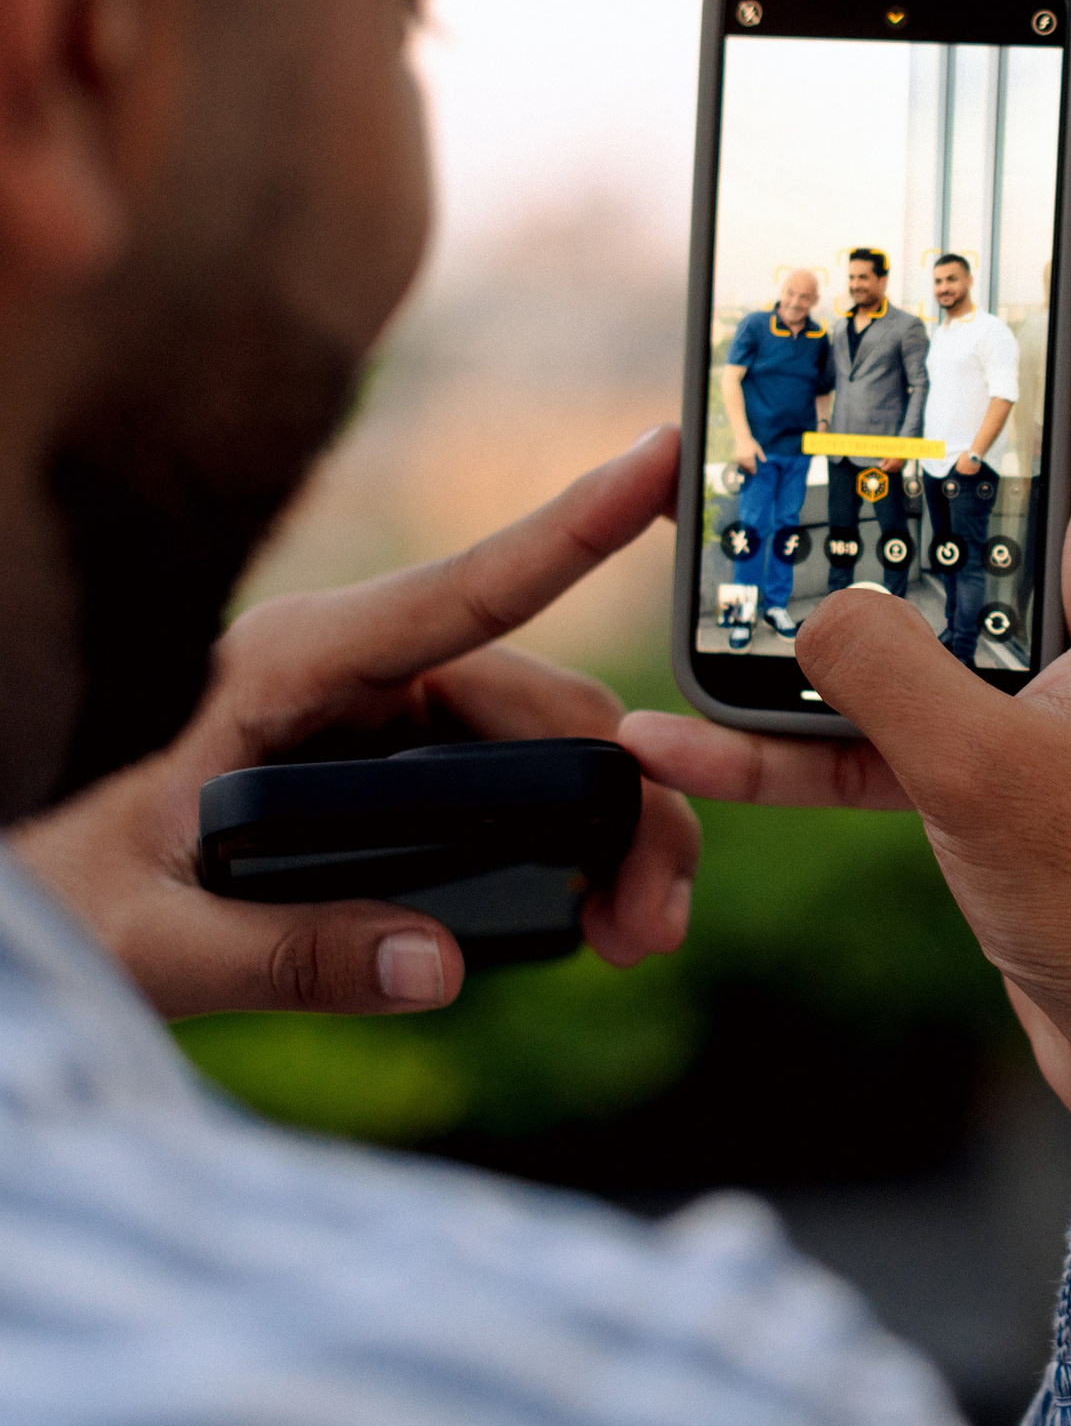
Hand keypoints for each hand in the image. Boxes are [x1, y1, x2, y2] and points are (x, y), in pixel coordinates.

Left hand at [10, 428, 700, 1017]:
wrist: (56, 902)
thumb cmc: (81, 902)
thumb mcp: (157, 945)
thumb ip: (288, 957)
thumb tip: (436, 966)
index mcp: (292, 668)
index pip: (457, 592)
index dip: (568, 528)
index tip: (655, 461)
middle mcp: (365, 672)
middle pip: (547, 703)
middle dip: (626, 801)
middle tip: (653, 919)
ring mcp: (400, 714)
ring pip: (562, 747)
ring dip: (620, 832)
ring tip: (640, 932)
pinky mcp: (420, 765)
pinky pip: (537, 786)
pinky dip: (588, 845)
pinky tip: (603, 915)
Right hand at [623, 53, 1070, 1124]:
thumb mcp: (998, 780)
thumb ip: (884, 674)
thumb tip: (800, 604)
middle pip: (1007, 426)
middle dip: (935, 346)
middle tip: (865, 248)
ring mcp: (1055, 668)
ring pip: (920, 565)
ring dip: (826, 554)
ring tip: (729, 498)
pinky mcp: (1004, 749)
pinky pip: (880, 708)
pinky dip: (793, 723)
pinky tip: (680, 730)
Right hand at [733, 432, 763, 472]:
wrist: (739, 436)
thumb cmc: (750, 441)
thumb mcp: (757, 447)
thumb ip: (761, 455)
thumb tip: (764, 461)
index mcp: (750, 456)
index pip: (752, 466)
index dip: (753, 470)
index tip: (754, 473)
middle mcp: (744, 458)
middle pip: (747, 467)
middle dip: (749, 471)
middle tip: (750, 473)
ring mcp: (738, 457)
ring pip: (741, 466)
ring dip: (744, 469)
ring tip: (745, 470)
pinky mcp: (733, 456)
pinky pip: (737, 463)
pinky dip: (739, 465)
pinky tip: (741, 466)